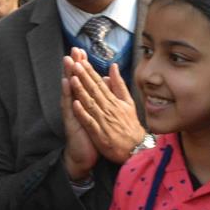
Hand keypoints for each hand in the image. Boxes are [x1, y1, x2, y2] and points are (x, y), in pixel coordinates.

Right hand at [61, 56, 98, 181]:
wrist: (84, 156)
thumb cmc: (92, 134)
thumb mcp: (99, 112)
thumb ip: (102, 94)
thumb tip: (106, 78)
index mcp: (84, 101)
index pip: (83, 80)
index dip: (82, 66)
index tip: (82, 51)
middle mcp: (76, 105)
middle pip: (74, 83)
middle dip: (73, 67)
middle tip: (72, 52)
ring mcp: (72, 114)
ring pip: (69, 93)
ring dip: (68, 78)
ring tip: (68, 64)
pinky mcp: (71, 124)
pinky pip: (69, 110)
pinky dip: (69, 99)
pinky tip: (68, 89)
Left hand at [67, 48, 146, 163]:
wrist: (136, 148)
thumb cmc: (130, 124)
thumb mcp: (128, 102)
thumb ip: (119, 84)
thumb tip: (113, 67)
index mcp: (114, 101)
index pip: (100, 84)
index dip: (90, 72)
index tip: (82, 62)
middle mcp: (108, 109)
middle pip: (94, 90)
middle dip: (84, 77)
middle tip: (75, 64)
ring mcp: (103, 121)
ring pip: (90, 103)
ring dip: (81, 91)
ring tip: (73, 79)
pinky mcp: (100, 134)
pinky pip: (90, 121)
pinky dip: (83, 113)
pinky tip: (75, 104)